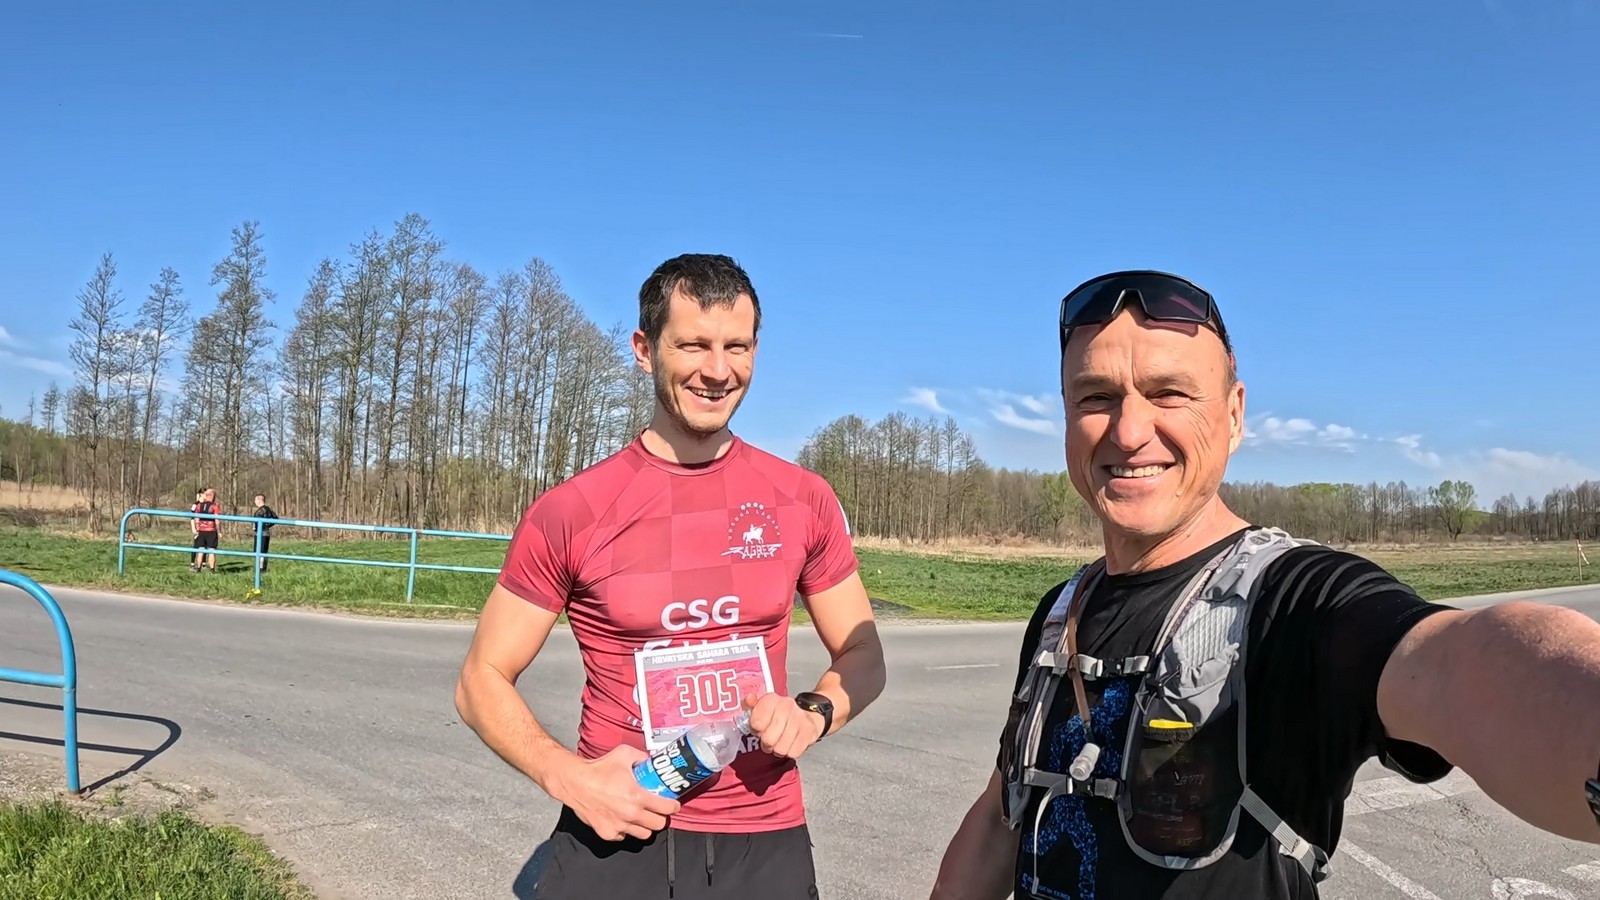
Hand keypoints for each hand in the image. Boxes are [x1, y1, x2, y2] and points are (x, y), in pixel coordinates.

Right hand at [549, 745, 680, 840]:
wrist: (575, 782)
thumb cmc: (598, 769)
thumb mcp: (624, 754)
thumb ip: (641, 757)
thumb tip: (651, 760)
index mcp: (638, 796)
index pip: (666, 809)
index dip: (673, 806)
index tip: (673, 804)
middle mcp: (630, 814)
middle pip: (658, 825)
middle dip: (661, 817)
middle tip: (658, 810)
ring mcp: (619, 826)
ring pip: (643, 834)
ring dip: (645, 826)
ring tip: (642, 816)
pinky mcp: (607, 833)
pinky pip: (624, 836)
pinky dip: (626, 830)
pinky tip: (623, 819)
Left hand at [742, 692, 824, 760]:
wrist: (808, 713)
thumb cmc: (780, 714)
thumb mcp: (762, 708)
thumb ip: (750, 705)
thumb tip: (749, 699)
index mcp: (771, 699)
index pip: (756, 724)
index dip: (756, 730)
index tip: (759, 728)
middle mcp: (786, 706)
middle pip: (768, 739)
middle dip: (766, 743)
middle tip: (769, 739)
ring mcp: (800, 718)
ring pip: (781, 749)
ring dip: (778, 749)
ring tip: (780, 742)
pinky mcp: (810, 730)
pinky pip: (793, 752)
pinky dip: (790, 751)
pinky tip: (791, 743)